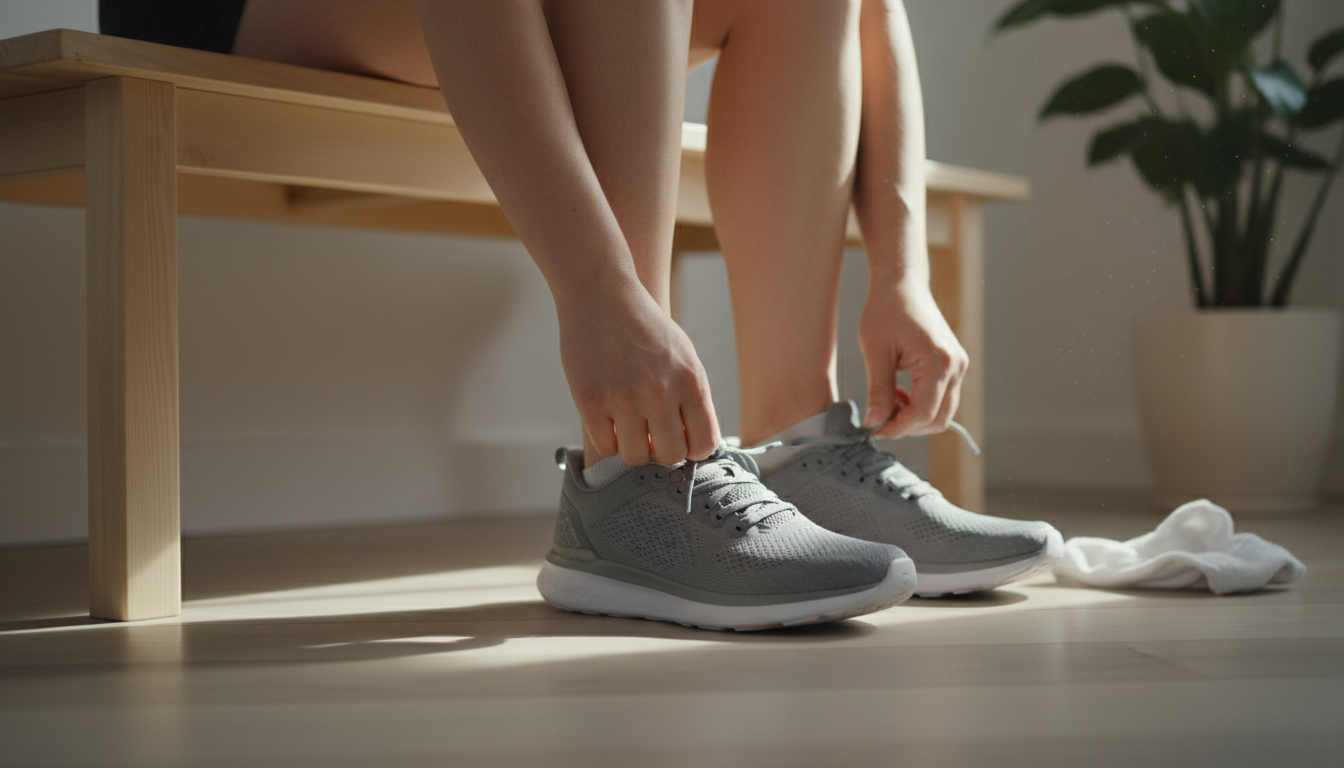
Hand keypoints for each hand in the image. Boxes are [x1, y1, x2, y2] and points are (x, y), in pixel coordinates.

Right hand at [556, 278, 719, 465]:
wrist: (601, 293)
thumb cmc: (645, 327)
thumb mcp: (683, 355)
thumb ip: (692, 398)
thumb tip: (694, 445)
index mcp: (690, 381)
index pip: (704, 444)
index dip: (693, 450)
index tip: (681, 440)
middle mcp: (660, 392)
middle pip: (670, 457)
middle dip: (662, 452)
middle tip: (651, 436)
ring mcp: (624, 398)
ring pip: (635, 457)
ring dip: (631, 448)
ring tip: (627, 428)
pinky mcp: (591, 400)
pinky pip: (604, 446)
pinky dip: (606, 440)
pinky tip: (606, 422)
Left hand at [858, 281, 967, 438]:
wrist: (902, 284)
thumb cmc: (886, 311)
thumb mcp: (876, 352)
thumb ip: (879, 390)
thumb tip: (875, 421)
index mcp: (939, 362)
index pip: (923, 413)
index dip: (897, 427)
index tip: (873, 429)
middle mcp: (956, 366)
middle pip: (939, 419)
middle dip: (908, 426)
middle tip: (879, 419)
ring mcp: (958, 366)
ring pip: (942, 412)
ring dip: (915, 417)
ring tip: (888, 402)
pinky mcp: (954, 365)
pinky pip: (942, 397)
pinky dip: (922, 404)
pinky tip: (899, 393)